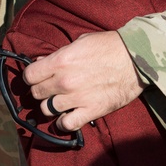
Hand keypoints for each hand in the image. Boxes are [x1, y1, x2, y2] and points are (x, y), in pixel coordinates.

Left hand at [22, 31, 144, 131]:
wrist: (135, 58)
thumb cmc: (109, 46)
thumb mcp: (81, 42)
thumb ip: (59, 54)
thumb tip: (42, 61)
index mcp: (60, 61)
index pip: (29, 75)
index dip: (32, 76)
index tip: (37, 77)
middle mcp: (64, 81)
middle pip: (36, 93)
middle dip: (41, 90)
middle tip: (49, 88)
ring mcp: (76, 98)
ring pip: (47, 110)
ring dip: (51, 106)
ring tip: (60, 101)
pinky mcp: (90, 111)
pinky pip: (66, 124)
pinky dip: (63, 123)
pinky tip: (67, 116)